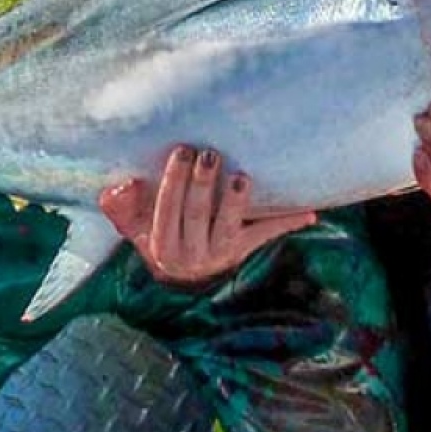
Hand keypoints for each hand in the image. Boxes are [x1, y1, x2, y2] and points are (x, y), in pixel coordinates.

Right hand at [100, 145, 316, 287]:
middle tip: (209, 154)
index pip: (165, 210)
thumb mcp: (134, 229)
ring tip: (242, 176)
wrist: (186, 280)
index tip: (181, 151)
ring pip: (230, 227)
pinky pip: (265, 235)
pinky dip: (288, 222)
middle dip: (203, 184)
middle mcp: (191, 254)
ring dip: (237, 202)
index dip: (173, 181)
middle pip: (197, 214)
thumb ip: (121, 208)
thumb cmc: (159, 238)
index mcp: (162, 246)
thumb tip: (119, 185)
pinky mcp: (244, 250)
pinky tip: (311, 213)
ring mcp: (221, 254)